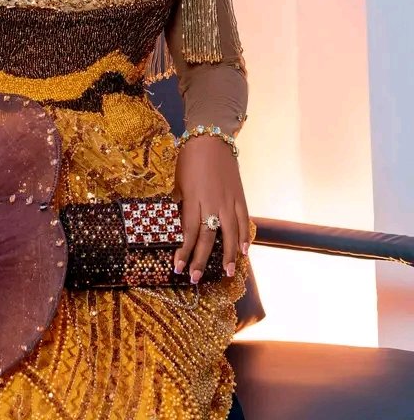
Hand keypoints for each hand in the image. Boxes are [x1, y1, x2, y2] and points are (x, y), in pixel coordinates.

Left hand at [172, 136, 249, 283]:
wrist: (211, 140)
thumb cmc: (189, 159)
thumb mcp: (178, 182)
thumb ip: (180, 204)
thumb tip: (176, 223)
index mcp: (193, 200)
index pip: (189, 232)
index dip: (184, 252)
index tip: (178, 268)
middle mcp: (212, 204)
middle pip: (207, 238)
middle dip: (201, 260)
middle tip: (197, 279)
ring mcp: (228, 201)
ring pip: (230, 234)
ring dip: (229, 255)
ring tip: (228, 273)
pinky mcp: (240, 197)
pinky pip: (243, 221)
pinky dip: (244, 236)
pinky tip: (244, 251)